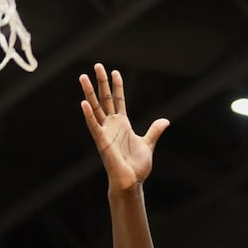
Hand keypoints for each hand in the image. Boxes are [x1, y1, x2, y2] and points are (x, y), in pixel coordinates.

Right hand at [79, 63, 168, 192]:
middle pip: (105, 99)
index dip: (117, 86)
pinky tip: (83, 103)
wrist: (131, 182)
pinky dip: (88, 115)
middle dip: (101, 82)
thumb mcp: (148, 144)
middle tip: (97, 65)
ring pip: (95, 108)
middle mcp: (112, 126)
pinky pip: (94, 126)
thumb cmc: (137, 166)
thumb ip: (154, 131)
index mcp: (122, 125)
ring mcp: (105, 133)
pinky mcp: (102, 142)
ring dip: (88, 93)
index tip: (115, 71)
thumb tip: (165, 121)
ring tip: (83, 77)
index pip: (118, 100)